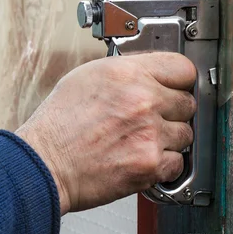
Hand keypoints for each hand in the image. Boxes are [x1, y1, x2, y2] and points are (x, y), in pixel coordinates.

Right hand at [16, 52, 196, 214]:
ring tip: (141, 141)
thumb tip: (149, 76)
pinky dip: (163, 165)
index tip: (176, 88)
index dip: (179, 81)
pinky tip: (141, 159)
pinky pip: (177, 163)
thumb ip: (125, 74)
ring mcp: (149, 134)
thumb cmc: (57, 126)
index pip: (182, 68)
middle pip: (188, 103)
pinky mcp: (150, 165)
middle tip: (152, 119)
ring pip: (185, 134)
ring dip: (169, 139)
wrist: (45, 163)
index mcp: (127, 73)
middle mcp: (142, 100)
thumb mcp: (85, 79)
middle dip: (172, 112)